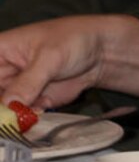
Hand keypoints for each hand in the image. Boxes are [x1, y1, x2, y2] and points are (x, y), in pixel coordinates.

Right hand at [0, 14, 138, 106]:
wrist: (104, 52)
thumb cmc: (74, 40)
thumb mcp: (50, 57)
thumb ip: (28, 82)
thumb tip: (8, 105)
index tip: (1, 98)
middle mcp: (2, 72)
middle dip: (0, 110)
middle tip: (8, 118)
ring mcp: (16, 89)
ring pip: (4, 110)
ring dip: (10, 119)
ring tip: (21, 119)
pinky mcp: (33, 102)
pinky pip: (22, 116)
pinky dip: (27, 121)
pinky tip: (35, 117)